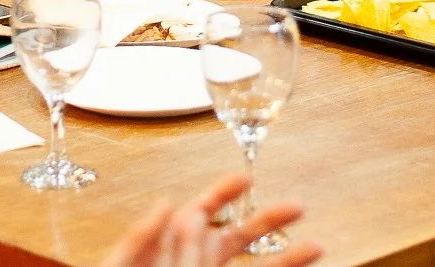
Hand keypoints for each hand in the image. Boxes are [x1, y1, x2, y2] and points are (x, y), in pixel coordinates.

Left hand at [98, 172, 318, 266]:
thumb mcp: (119, 265)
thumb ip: (141, 237)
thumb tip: (167, 202)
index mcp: (166, 247)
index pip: (201, 212)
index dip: (225, 193)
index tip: (246, 177)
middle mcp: (191, 264)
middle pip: (236, 238)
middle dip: (267, 219)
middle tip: (297, 205)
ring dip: (283, 258)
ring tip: (314, 247)